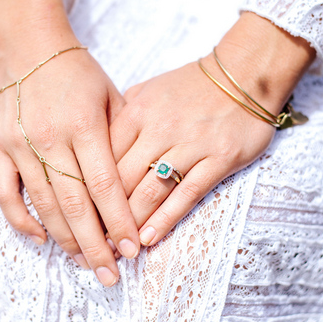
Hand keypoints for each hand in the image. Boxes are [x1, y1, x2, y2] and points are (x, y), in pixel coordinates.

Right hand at [0, 0, 139, 286]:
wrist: (26, 43)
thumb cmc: (76, 71)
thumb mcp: (110, 95)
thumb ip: (121, 138)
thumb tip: (138, 183)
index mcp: (83, 124)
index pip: (105, 185)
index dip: (119, 222)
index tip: (131, 250)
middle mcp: (50, 137)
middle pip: (75, 204)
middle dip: (94, 245)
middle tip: (109, 276)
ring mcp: (18, 143)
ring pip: (43, 204)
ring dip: (64, 239)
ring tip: (83, 264)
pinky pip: (5, 192)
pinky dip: (21, 219)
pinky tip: (40, 239)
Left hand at [110, 12, 314, 245]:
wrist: (244, 73)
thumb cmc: (191, 86)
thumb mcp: (148, 91)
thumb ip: (122, 115)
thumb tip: (97, 144)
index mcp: (136, 112)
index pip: (103, 158)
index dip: (87, 191)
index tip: (78, 215)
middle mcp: (159, 129)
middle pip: (122, 180)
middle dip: (104, 215)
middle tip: (92, 241)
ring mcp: (190, 145)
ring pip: (151, 191)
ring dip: (131, 224)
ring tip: (117, 248)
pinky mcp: (219, 158)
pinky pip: (187, 194)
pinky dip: (166, 219)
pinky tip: (149, 238)